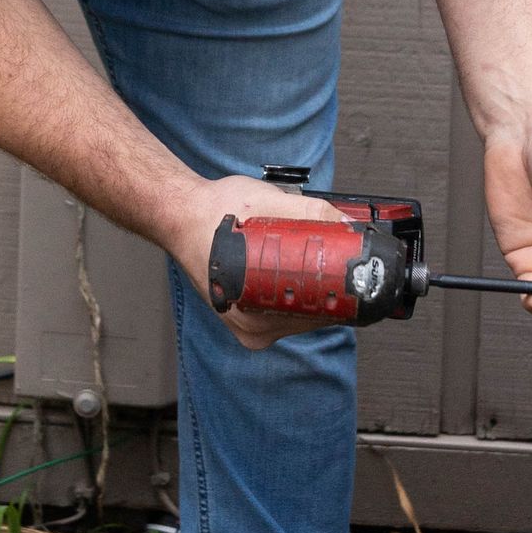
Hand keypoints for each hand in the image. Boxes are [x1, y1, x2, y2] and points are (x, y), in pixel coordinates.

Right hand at [164, 174, 353, 349]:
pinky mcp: (245, 313)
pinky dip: (292, 285)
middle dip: (327, 285)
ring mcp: (247, 324)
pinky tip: (290, 266)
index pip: (319, 316)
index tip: (352, 273)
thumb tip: (342, 223)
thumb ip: (308, 212)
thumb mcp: (266, 204)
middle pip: (312, 314)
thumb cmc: (211, 215)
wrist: (179, 214)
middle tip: (334, 257)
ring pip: (299, 310)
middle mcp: (251, 329)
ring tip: (308, 258)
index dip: (341, 292)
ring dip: (310, 285)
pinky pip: (283, 304)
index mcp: (255, 319)